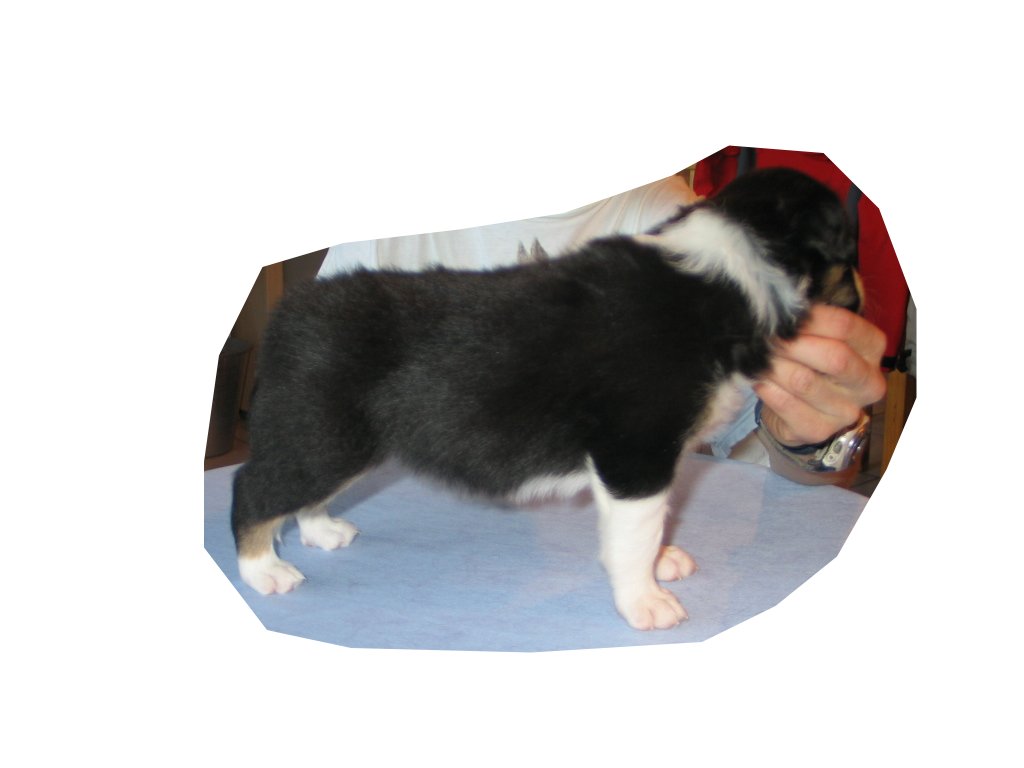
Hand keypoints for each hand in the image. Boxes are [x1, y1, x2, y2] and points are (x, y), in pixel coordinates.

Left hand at [754, 305, 886, 446]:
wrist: (798, 410)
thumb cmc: (809, 363)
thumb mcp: (817, 337)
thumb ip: (808, 323)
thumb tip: (782, 310)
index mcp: (872, 349)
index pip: (845, 326)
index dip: (808, 318)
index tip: (781, 315)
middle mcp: (868, 383)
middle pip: (834, 357)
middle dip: (792, 344)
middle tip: (766, 338)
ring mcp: (846, 411)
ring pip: (804, 381)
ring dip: (774, 366)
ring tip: (756, 357)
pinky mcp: (819, 430)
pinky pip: (786, 404)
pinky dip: (767, 389)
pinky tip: (758, 380)